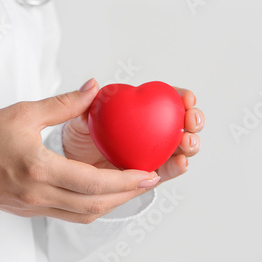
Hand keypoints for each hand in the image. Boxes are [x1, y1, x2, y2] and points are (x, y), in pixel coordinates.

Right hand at [0, 83, 159, 223]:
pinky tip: (101, 192)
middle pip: (94, 205)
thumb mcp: (24, 112)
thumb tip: (93, 90)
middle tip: (148, 179)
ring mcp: (34, 206)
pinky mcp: (31, 209)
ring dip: (112, 203)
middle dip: (127, 194)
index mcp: (37, 169)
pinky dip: (91, 205)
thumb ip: (64, 104)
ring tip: (130, 186)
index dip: (125, 180)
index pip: (92, 182)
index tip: (147, 172)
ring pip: (84, 214)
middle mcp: (38, 194)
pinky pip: (69, 214)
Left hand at [63, 79, 204, 181]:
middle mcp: (150, 131)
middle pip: (181, 124)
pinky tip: (181, 162)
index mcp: (140, 111)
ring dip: (190, 145)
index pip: (166, 101)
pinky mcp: (147, 176)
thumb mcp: (78, 117)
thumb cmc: (78, 137)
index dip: (180, 98)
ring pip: (179, 148)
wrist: (68, 167)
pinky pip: (165, 172)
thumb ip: (86, 102)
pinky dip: (176, 168)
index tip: (186, 99)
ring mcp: (152, 154)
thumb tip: (93, 85)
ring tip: (187, 143)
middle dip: (193, 121)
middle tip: (191, 120)